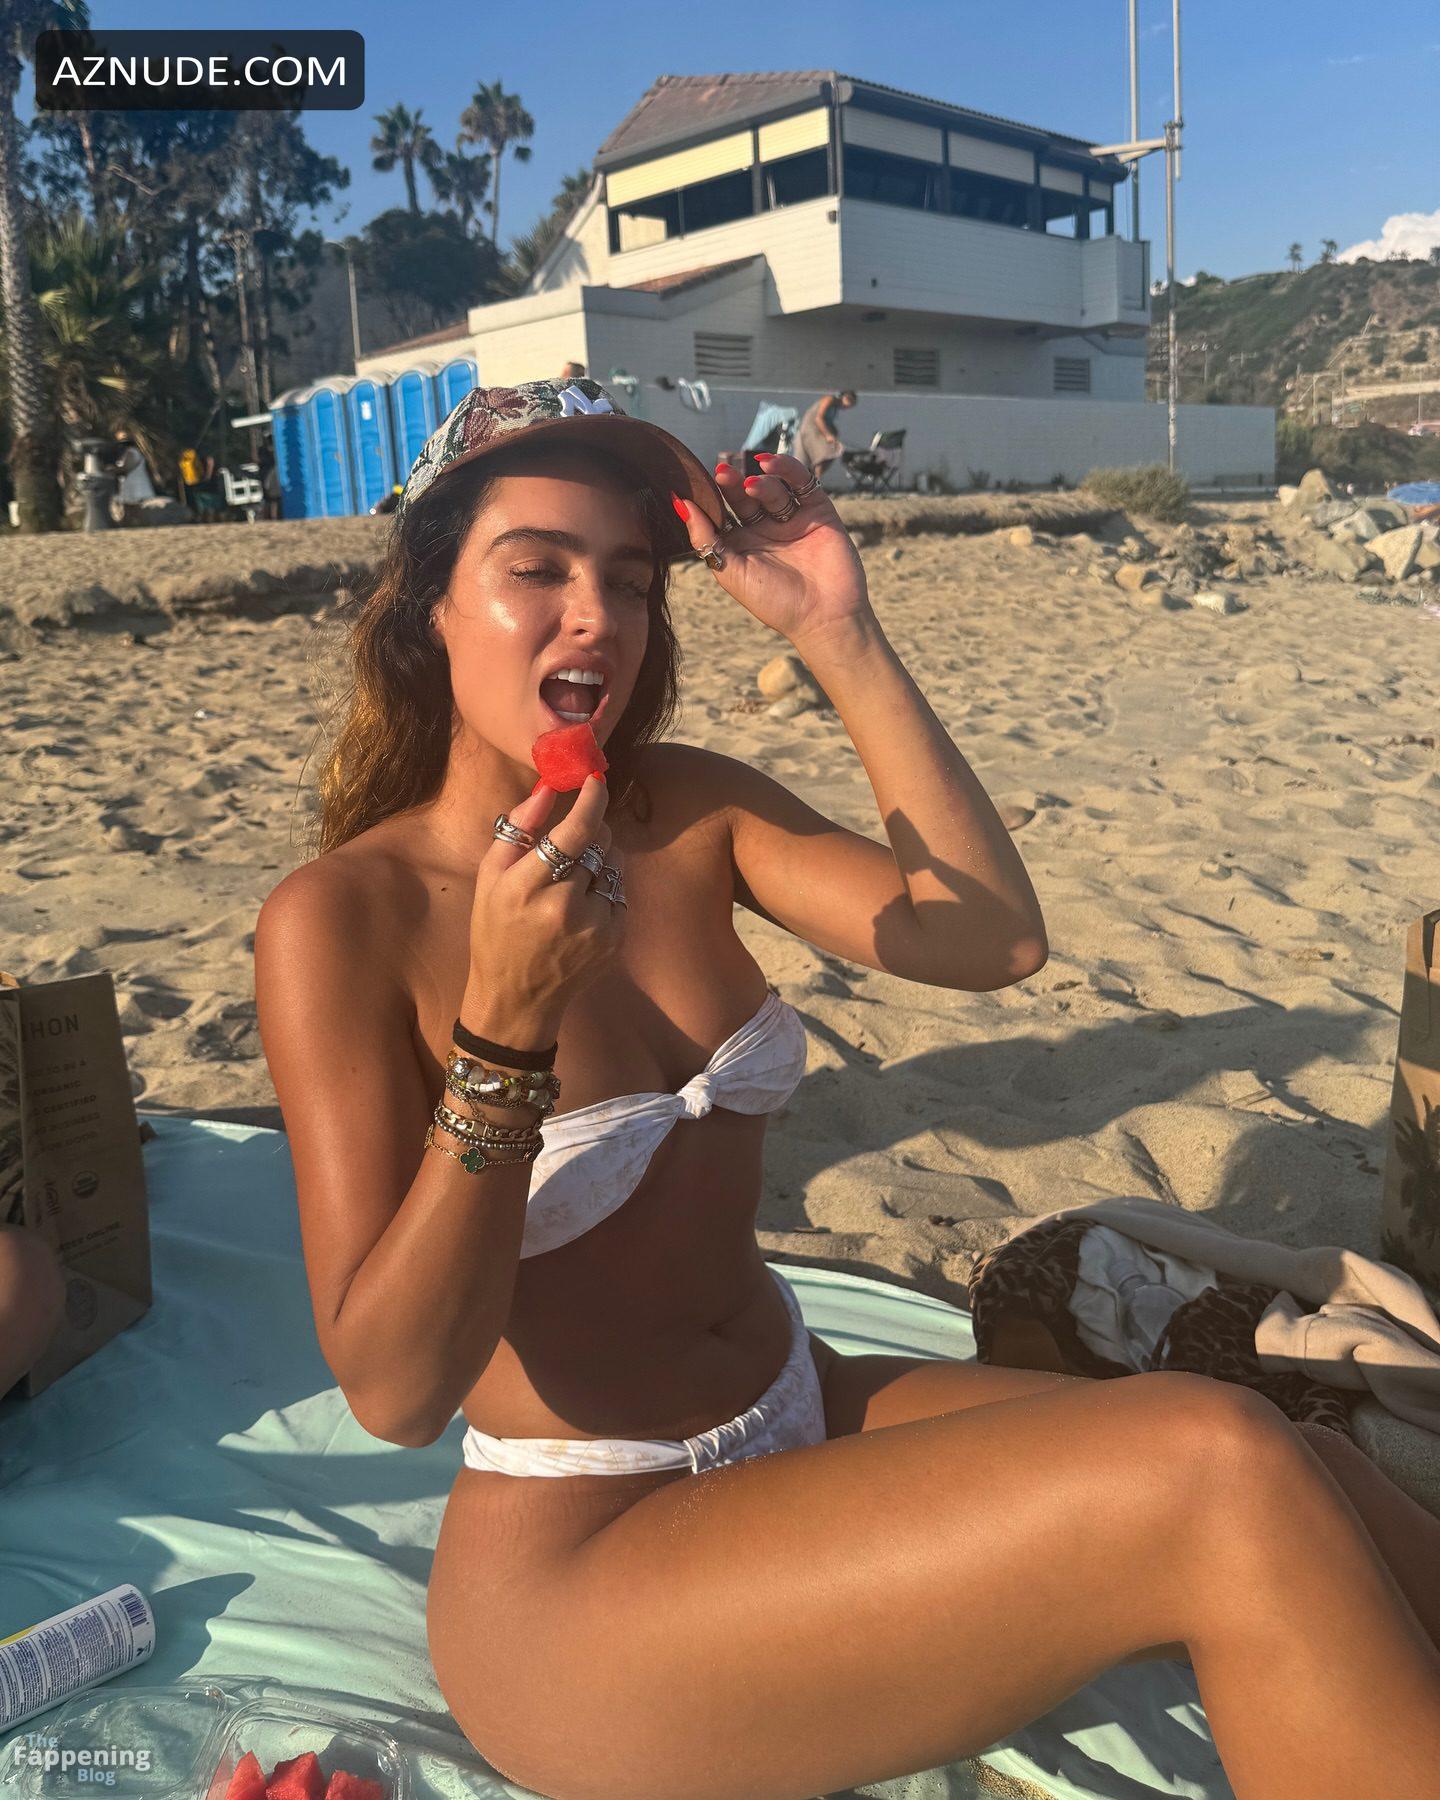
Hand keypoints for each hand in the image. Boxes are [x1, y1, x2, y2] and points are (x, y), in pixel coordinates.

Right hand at [462, 774, 623, 1044]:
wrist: (517, 998)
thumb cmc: (496, 929)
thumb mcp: (490, 877)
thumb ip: (519, 828)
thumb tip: (549, 787)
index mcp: (525, 889)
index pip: (573, 833)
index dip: (591, 800)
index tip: (596, 778)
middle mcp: (564, 908)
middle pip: (599, 842)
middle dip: (590, 830)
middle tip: (570, 842)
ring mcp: (594, 927)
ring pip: (614, 863)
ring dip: (599, 859)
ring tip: (570, 882)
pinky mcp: (614, 939)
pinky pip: (620, 890)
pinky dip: (605, 887)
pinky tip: (581, 907)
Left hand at [672, 451, 874, 648]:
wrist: (824, 617)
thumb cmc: (775, 602)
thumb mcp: (731, 571)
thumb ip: (705, 537)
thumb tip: (678, 503)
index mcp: (742, 545)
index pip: (722, 512)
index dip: (711, 498)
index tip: (697, 485)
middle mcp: (765, 530)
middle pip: (745, 497)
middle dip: (732, 484)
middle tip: (722, 473)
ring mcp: (792, 519)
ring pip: (772, 488)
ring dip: (759, 480)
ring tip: (750, 483)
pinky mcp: (818, 512)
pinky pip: (802, 483)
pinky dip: (787, 469)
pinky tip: (770, 465)